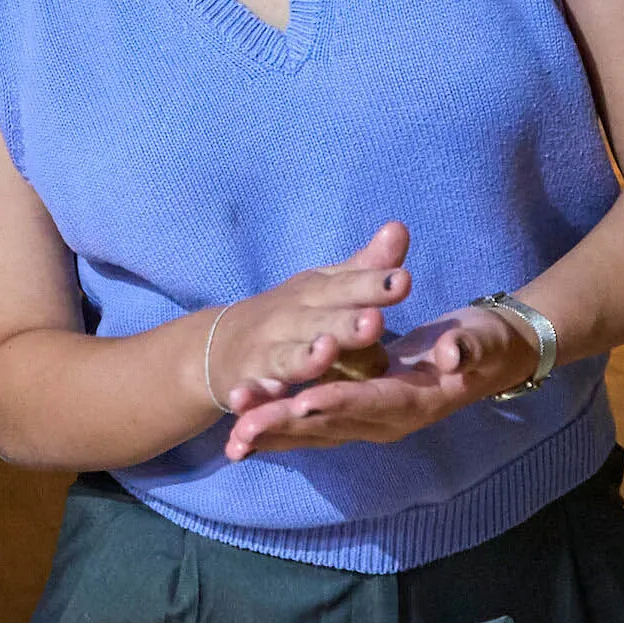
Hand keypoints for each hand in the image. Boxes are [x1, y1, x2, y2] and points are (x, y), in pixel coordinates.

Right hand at [211, 221, 411, 413]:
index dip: (374, 285)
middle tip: (375, 321)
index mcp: (316, 294)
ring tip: (325, 350)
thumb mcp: (327, 287)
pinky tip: (259, 395)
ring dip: (306, 356)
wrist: (220, 344)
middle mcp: (290, 319)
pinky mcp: (247, 383)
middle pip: (321, 321)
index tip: (403, 279)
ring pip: (288, 357)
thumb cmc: (293, 314)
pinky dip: (252, 394)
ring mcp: (266, 351)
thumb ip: (366, 267)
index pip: (348, 287)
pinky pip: (251, 391)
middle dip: (346, 323)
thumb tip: (400, 227)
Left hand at [224, 301, 542, 458]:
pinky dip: (277, 432)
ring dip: (272, 432)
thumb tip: (452, 356)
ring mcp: (367, 422)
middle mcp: (386, 421)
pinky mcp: (353, 415)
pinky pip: (310, 428)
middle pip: (330, 424)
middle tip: (243, 426)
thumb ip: (466, 348)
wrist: (486, 358)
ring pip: (312, 431)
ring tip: (231, 436)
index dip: (335, 401)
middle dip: (285, 425)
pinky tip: (243, 434)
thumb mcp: (480, 340)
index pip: (369, 401)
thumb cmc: (482, 343)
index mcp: (414, 400)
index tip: (300, 400)